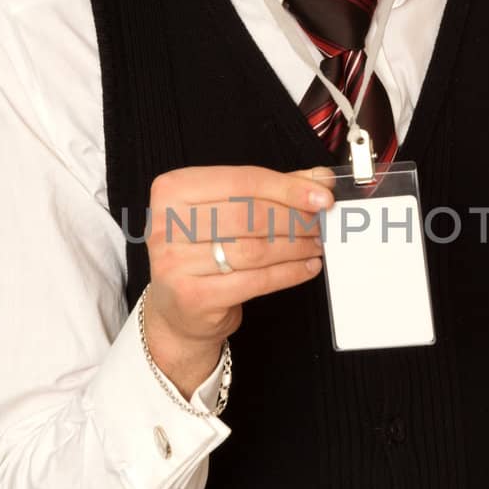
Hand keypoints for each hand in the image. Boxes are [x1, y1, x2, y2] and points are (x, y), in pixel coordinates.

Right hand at [144, 163, 334, 364]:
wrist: (177, 309)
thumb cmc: (203, 252)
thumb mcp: (229, 211)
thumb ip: (272, 190)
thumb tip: (319, 179)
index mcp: (172, 190)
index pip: (241, 181)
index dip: (288, 188)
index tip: (322, 196)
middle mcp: (166, 224)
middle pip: (248, 215)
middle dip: (294, 219)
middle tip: (320, 224)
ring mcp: (175, 262)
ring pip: (253, 249)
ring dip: (295, 247)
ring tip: (315, 245)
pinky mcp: (193, 296)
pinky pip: (254, 281)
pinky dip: (288, 273)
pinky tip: (306, 267)